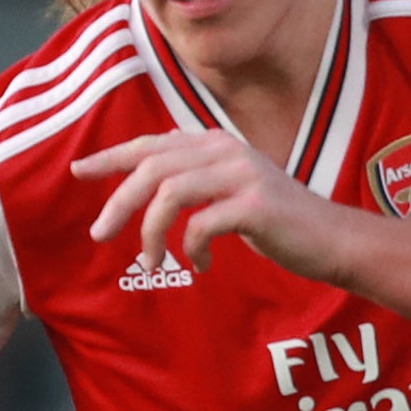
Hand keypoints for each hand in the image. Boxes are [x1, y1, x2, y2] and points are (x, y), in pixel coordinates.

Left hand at [72, 127, 348, 279]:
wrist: (331, 239)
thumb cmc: (277, 221)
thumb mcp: (231, 189)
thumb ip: (196, 176)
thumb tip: (153, 170)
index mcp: (215, 144)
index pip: (152, 144)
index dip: (112, 156)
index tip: (79, 171)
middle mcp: (226, 150)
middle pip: (152, 167)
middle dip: (119, 201)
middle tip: (99, 234)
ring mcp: (243, 174)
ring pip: (170, 194)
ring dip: (150, 232)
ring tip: (150, 263)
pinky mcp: (256, 205)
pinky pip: (202, 225)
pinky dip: (190, 249)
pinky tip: (198, 266)